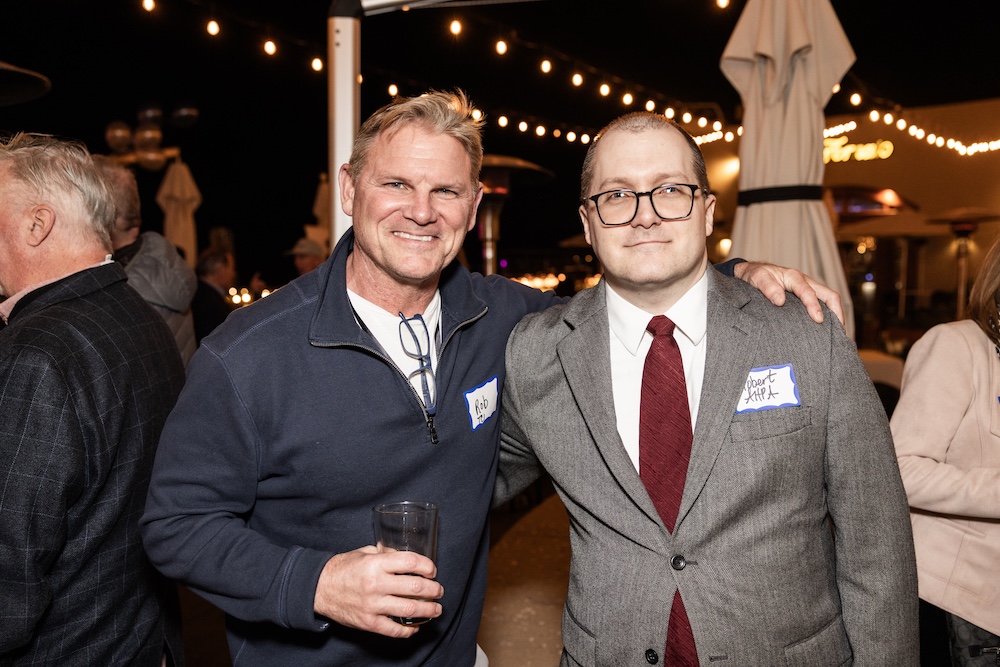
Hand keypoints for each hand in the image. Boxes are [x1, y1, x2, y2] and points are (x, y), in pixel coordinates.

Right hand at [313, 546, 443, 637]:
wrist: (318, 588)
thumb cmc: (343, 568)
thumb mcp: (365, 553)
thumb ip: (386, 554)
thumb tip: (407, 559)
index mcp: (376, 564)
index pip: (411, 562)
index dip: (427, 566)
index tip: (432, 571)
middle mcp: (376, 584)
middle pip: (415, 588)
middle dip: (433, 590)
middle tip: (439, 590)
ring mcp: (372, 605)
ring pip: (409, 610)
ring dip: (428, 610)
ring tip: (436, 609)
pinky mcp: (368, 622)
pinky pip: (393, 630)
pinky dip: (408, 630)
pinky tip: (415, 627)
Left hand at [734, 261, 844, 325]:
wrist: (753, 272)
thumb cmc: (756, 275)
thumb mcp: (758, 278)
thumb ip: (768, 287)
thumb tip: (780, 301)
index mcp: (794, 277)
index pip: (808, 292)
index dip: (814, 306)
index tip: (818, 320)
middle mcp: (805, 282)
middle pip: (829, 295)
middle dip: (837, 312)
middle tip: (838, 331)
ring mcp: (808, 288)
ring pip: (829, 300)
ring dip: (835, 315)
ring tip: (837, 333)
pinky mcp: (806, 296)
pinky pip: (822, 304)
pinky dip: (829, 315)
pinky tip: (827, 329)